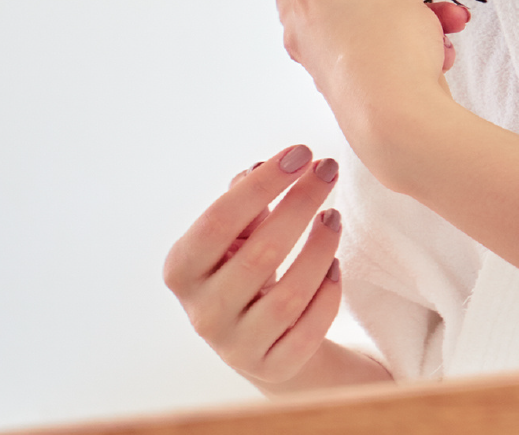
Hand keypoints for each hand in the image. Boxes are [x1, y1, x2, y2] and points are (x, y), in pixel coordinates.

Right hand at [163, 146, 368, 390]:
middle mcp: (203, 312)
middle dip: (300, 205)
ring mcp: (237, 345)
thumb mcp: (236, 235)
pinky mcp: (274, 367)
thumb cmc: (246, 268)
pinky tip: (336, 265)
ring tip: (334, 217)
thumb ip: (245, 202)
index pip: (218, 222)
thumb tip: (258, 167)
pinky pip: (309, 329)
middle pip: (259, 254)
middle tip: (329, 171)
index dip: (261, 185)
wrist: (258, 338)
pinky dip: (328, 294)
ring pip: (288, 295)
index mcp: (182, 270)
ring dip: (319, 249)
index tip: (301, 152)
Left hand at [277, 0, 464, 171]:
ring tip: (448, 21)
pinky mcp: (336, 75)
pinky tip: (438, 49)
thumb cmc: (389, 53)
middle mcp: (301, 16)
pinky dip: (403, 41)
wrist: (397, 126)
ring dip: (410, 12)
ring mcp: (315, 49)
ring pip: (365, 12)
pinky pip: (371, 43)